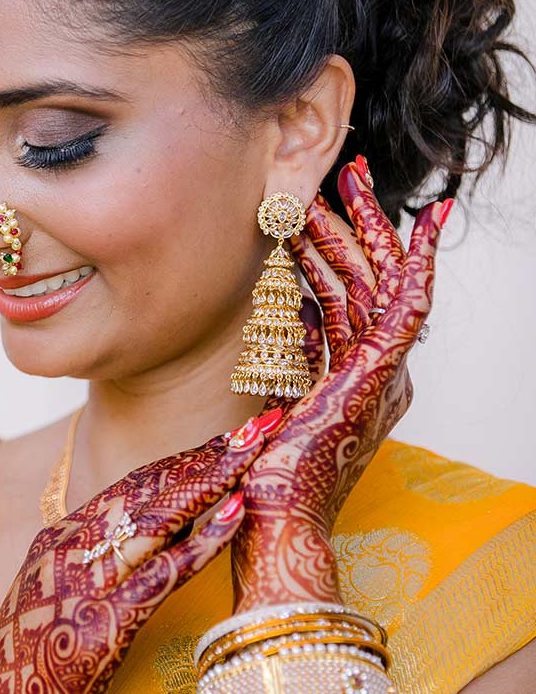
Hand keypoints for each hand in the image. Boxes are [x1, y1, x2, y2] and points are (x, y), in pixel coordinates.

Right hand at [0, 427, 266, 693]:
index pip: (135, 485)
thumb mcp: (57, 603)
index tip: (232, 436)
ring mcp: (84, 583)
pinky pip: (161, 572)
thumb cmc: (25, 678)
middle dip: (210, 452)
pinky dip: (203, 539)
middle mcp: (70, 548)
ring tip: (259, 448)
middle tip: (264, 420)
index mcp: (60, 539)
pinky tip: (237, 513)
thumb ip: (95, 569)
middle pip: (151, 487)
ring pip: (158, 516)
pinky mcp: (100, 626)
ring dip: (213, 478)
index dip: (188, 457)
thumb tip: (152, 544)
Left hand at [231, 159, 450, 611]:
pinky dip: (419, 260)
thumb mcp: (280, 399)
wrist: (275, 520)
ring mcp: (386, 374)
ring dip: (364, 227)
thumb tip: (293, 312)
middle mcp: (380, 373)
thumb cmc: (269, 475)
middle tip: (341, 173)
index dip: (339, 247)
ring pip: (381, 281)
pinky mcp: (383, 374)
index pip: (352, 297)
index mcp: (357, 378)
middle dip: (355, 222)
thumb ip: (296, 356)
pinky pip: (409, 305)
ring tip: (344, 181)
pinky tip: (423, 221)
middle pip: (369, 280)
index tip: (319, 206)